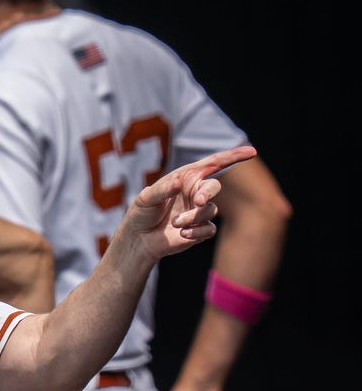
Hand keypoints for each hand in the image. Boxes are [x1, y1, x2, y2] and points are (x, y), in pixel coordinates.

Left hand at [119, 146, 256, 259]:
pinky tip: (182, 233)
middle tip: (197, 201)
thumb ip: (162, 189)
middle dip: (207, 193)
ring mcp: (199, 211)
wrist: (139, 239)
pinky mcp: (200, 229)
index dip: (233, 156)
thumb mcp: (145, 199)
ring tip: (175, 223)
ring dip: (193, 217)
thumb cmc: (140, 214)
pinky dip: (197, 231)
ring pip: (210, 210)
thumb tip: (179, 182)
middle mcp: (195, 192)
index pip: (212, 164)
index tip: (252, 151)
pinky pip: (209, 228)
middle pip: (214, 187)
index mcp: (185, 178)